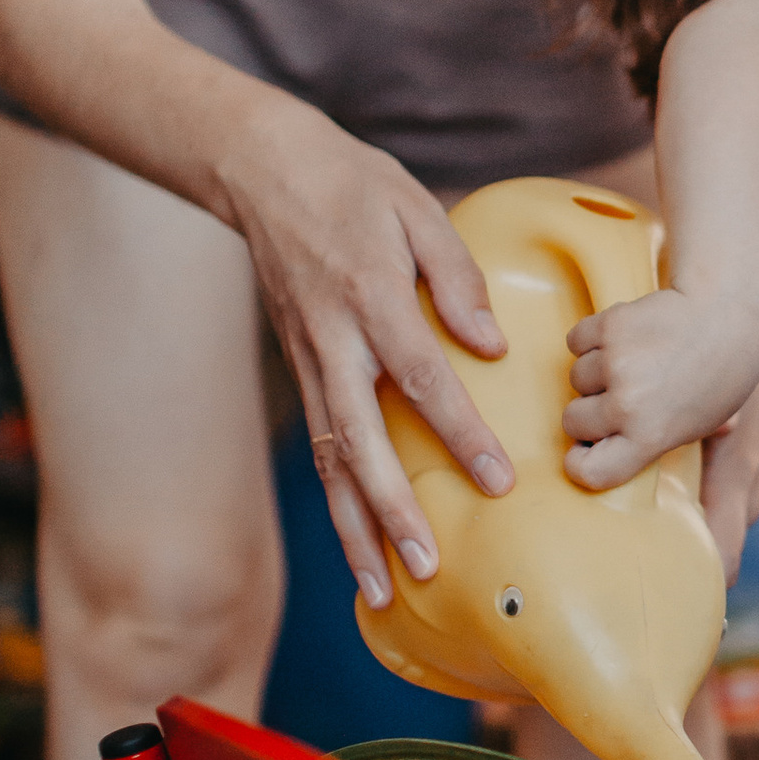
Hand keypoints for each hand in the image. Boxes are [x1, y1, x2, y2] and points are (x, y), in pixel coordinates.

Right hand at [216, 96, 513, 605]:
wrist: (261, 169)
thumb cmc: (351, 184)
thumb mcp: (415, 209)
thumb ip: (457, 278)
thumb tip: (491, 346)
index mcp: (369, 299)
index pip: (422, 380)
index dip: (459, 434)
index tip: (497, 481)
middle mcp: (333, 342)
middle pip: (360, 444)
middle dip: (393, 512)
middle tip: (426, 567)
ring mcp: (310, 362)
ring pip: (330, 462)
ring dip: (354, 529)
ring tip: (381, 590)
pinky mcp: (301, 370)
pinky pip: (320, 450)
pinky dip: (337, 503)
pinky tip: (359, 546)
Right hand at [564, 285, 758, 498]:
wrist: (729, 313)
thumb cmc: (720, 374)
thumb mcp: (701, 423)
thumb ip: (657, 440)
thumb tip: (625, 451)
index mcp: (650, 436)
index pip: (589, 471)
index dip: (580, 463)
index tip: (584, 451)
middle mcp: (628, 404)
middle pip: (573, 422)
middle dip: (588, 412)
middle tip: (618, 396)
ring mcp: (616, 363)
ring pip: (575, 379)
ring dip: (594, 372)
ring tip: (631, 361)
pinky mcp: (609, 326)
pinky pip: (576, 341)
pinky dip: (590, 339)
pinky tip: (620, 338)